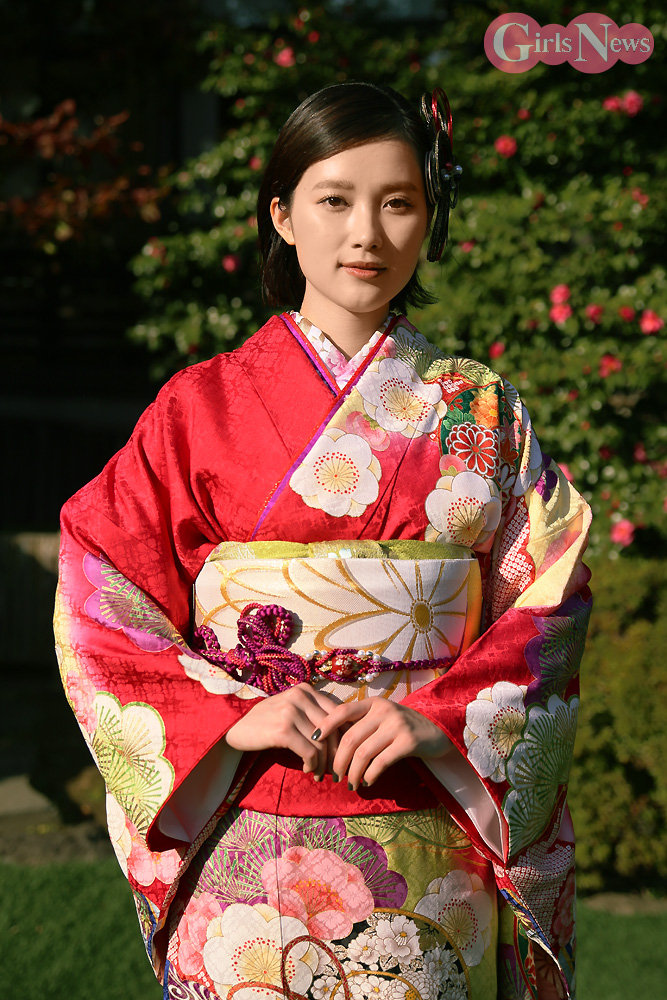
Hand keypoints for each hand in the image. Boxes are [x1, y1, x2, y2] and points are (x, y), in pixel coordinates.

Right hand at [224, 683, 339, 778]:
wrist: (235, 727)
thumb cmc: (266, 721)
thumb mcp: (291, 708)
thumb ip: (313, 713)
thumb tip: (344, 732)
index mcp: (306, 689)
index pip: (338, 713)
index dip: (344, 735)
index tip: (343, 752)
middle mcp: (300, 696)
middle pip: (333, 728)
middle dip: (336, 752)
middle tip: (335, 769)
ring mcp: (291, 712)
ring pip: (322, 743)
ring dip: (323, 763)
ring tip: (319, 773)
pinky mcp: (283, 730)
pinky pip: (309, 752)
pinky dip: (312, 765)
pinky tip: (308, 770)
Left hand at [312, 698, 450, 790]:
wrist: (437, 730)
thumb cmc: (402, 727)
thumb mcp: (381, 718)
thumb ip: (361, 724)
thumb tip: (331, 744)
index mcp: (373, 704)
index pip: (343, 711)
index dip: (325, 725)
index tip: (313, 740)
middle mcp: (383, 711)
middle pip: (350, 738)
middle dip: (338, 760)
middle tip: (334, 776)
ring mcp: (396, 725)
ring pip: (363, 753)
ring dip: (353, 773)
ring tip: (351, 784)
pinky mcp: (408, 741)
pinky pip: (381, 762)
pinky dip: (370, 775)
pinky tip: (367, 782)